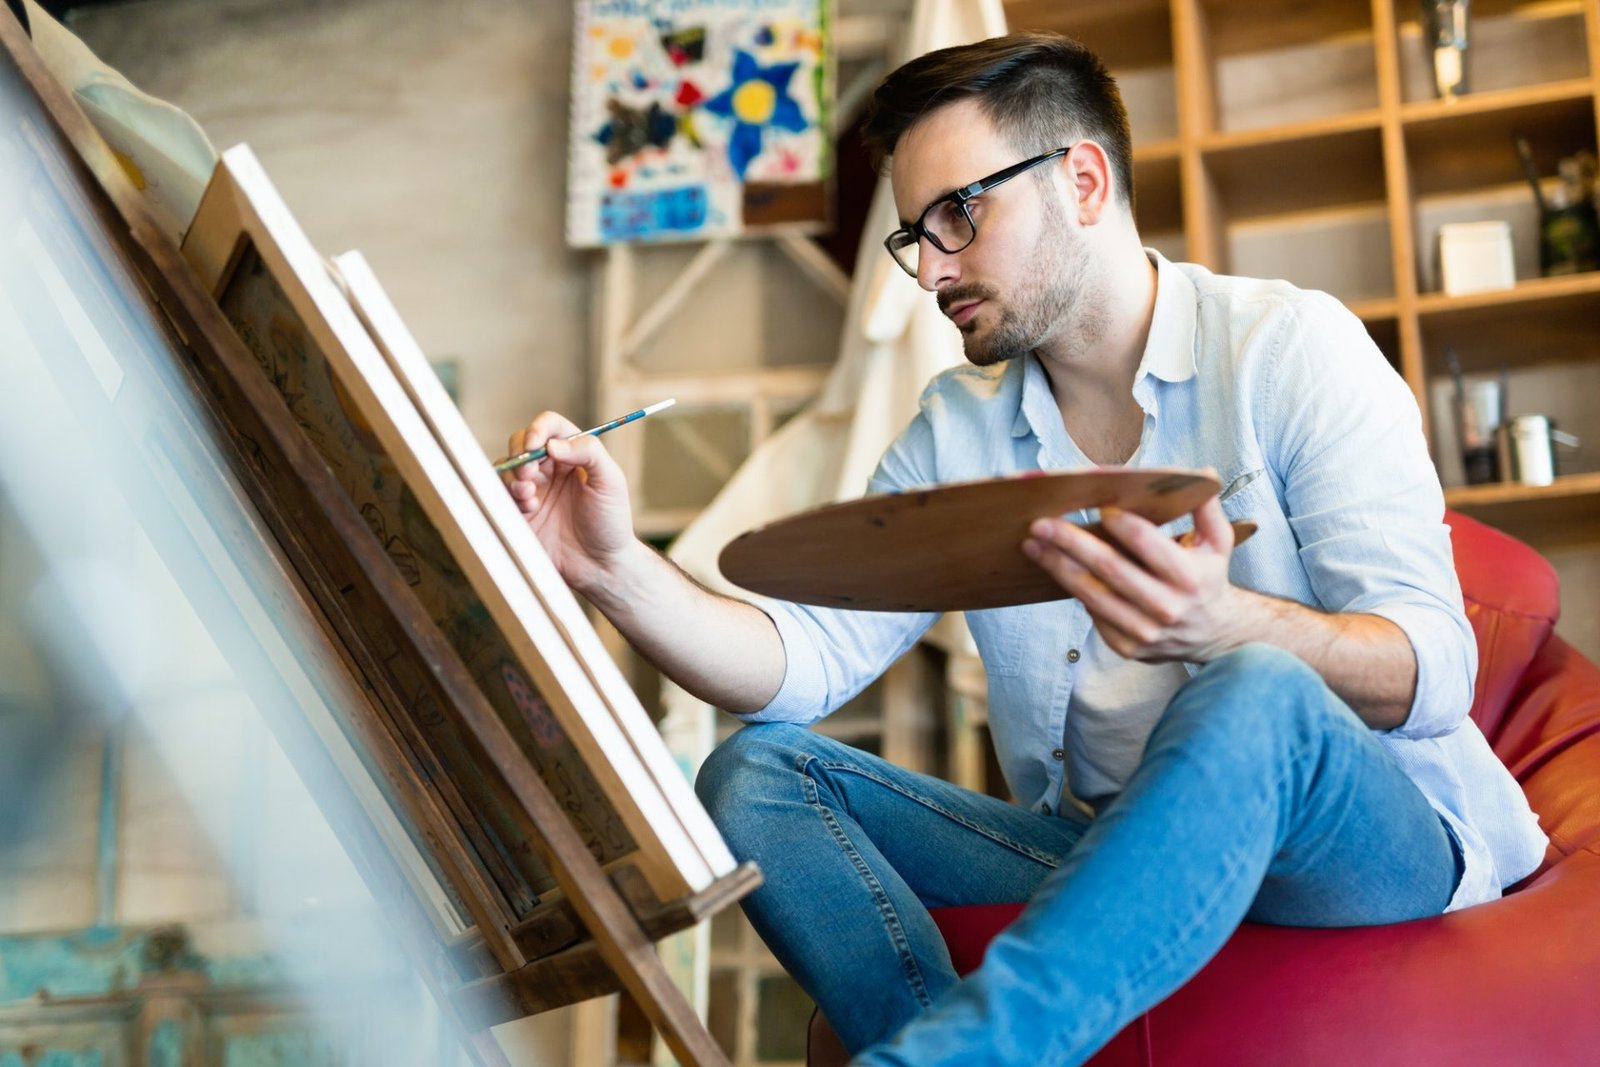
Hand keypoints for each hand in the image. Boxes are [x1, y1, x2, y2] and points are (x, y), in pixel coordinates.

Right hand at [502, 412, 639, 593]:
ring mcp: (534, 489)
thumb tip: (553, 444)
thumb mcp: (610, 482)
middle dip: (521, 453)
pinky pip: (500, 493)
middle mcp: (551, 468)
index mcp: (574, 455)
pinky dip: (508, 495)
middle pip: (522, 442)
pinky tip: (527, 508)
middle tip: (530, 474)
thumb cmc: (611, 523)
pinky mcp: (520, 511)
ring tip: (529, 496)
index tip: (537, 443)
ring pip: (507, 466)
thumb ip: (589, 453)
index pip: (551, 426)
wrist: (600, 565)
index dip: (540, 428)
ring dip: (513, 476)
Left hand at [1021, 496, 1245, 662]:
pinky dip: (1073, 590)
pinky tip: (1055, 569)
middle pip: (1110, 569)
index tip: (1099, 507)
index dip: (1122, 524)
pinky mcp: (1127, 646)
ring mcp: (1145, 631)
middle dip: (1071, 543)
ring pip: (1093, 595)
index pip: (1148, 544)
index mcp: (1189, 577)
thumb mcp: (1218, 543)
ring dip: (1058, 567)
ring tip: (1033, 545)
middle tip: (1042, 523)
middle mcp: (1167, 607)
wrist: (1214, 636)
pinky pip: (1092, 615)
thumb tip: (1201, 473)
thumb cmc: (1208, 578)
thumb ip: (1206, 508)